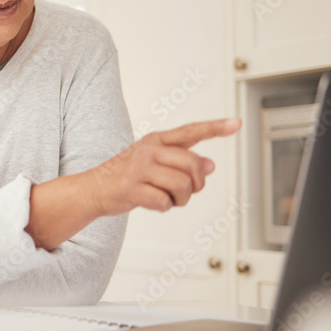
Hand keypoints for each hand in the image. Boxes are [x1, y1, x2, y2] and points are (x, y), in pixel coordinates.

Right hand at [89, 118, 240, 215]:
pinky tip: (154, 203)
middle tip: (184, 192)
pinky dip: (164, 207)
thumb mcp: (155, 162)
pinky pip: (164, 202)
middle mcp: (149, 150)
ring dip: (180, 200)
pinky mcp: (131, 188)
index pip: (191, 131)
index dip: (215, 127)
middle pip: (194, 165)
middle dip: (196, 184)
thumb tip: (210, 165)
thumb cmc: (128, 175)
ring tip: (168, 199)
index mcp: (157, 140)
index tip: (236, 123)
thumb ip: (183, 160)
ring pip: (182, 186)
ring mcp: (139, 168)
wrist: (94, 189)